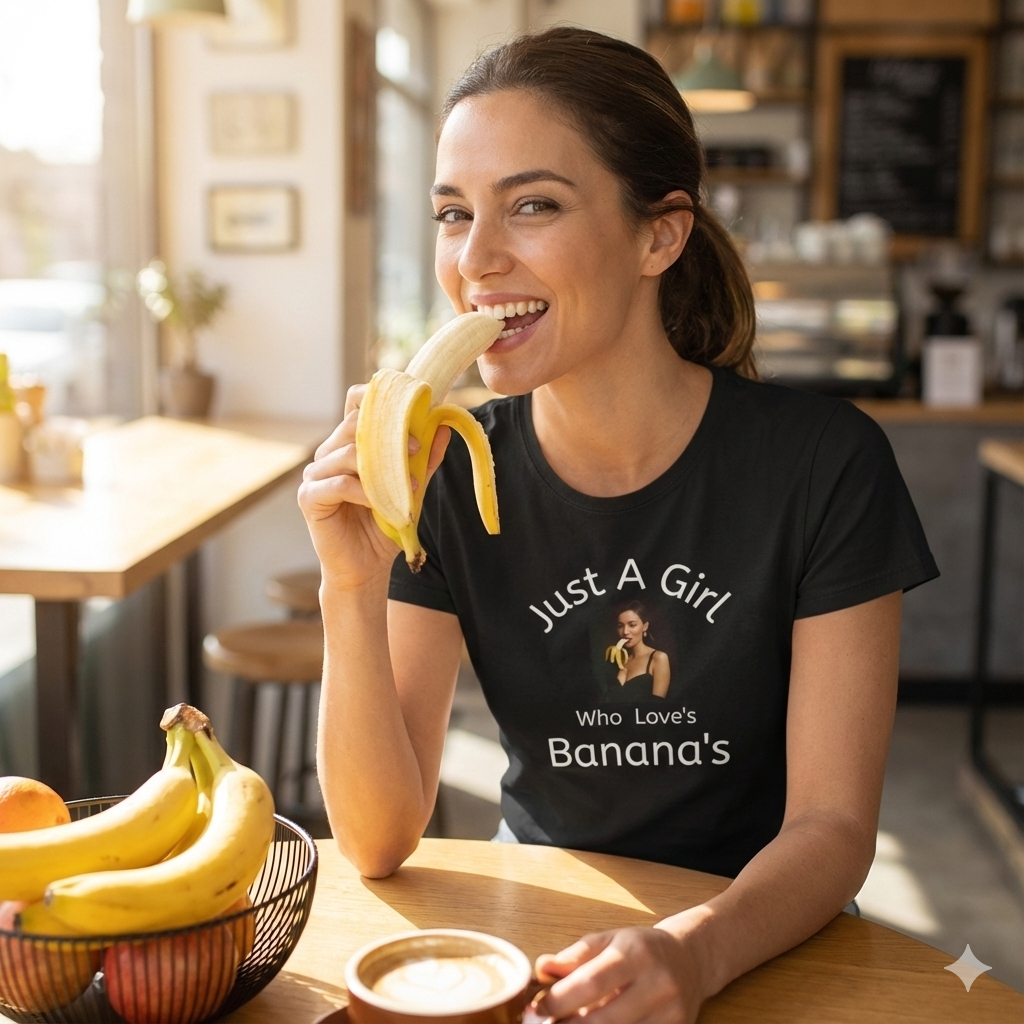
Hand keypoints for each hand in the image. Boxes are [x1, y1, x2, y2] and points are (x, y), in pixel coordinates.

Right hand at [297, 384, 450, 590]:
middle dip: (388, 433)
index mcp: (350, 444)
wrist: (365, 567)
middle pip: (353, 424)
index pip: (355, 405)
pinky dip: (365, 492)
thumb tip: (444, 427)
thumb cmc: (385, 525)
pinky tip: (384, 504)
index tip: (408, 404)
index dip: (374, 397)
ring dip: (382, 468)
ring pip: (346, 453)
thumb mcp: (411, 489)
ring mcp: (316, 474)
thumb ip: (425, 460)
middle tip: (417, 447)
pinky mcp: (309, 497)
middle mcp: (329, 453)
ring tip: (409, 486)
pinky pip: (339, 484)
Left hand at [532, 926, 703, 1023]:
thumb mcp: (609, 940)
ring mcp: (670, 1014)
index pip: (592, 982)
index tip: (536, 1008)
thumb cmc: (642, 949)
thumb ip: (575, 956)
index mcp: (636, 953)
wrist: (691, 961)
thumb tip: (542, 968)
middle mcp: (657, 984)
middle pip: (604, 1020)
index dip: (560, 1000)